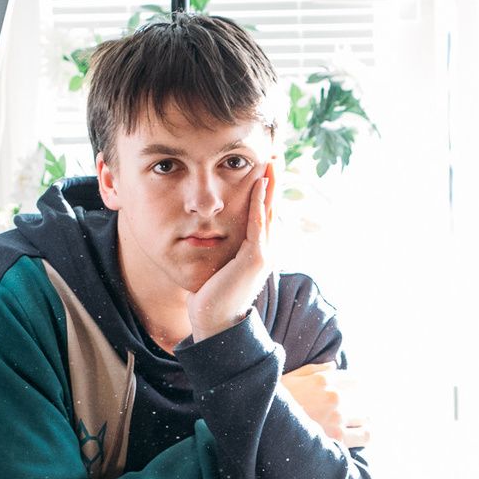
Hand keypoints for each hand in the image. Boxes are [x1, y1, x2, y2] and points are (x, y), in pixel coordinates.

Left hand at [184, 163, 275, 341]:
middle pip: (271, 208)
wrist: (214, 322)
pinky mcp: (256, 259)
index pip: (263, 214)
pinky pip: (259, 224)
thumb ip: (217, 251)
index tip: (262, 168)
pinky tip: (259, 184)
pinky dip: (260, 203)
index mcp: (255, 251)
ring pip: (269, 212)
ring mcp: (263, 254)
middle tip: (274, 156)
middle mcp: (264, 250)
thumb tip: (204, 237)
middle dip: (273, 182)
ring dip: (270, 185)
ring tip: (272, 162)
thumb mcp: (215, 267)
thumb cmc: (210, 297)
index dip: (264, 191)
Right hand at [280, 362, 371, 447]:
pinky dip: (363, 437)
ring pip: (367, 418)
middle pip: (363, 400)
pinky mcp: (338, 439)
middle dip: (357, 407)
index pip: (355, 381)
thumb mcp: (290, 378)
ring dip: (363, 422)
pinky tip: (357, 439)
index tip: (347, 397)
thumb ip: (314, 370)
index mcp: (323, 380)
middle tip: (349, 416)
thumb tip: (334, 365)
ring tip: (355, 428)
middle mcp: (334, 397)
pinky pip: (365, 436)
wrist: (263, 427)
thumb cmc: (273, 402)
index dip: (352, 389)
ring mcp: (337, 418)